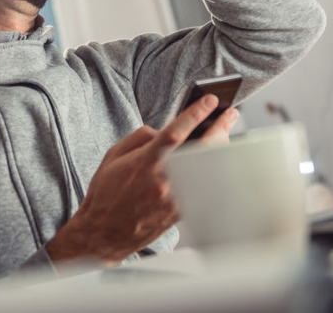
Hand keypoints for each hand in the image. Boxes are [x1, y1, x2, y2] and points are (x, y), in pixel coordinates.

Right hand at [46, 94, 238, 264]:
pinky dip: (211, 173)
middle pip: (200, 150)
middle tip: (230, 115)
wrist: (102, 232)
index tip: (210, 101)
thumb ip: (140, 138)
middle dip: (220, 129)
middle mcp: (162, 179)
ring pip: (206, 170)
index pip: (175, 131)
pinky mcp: (179, 213)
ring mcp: (173, 198)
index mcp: (145, 161)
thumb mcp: (114, 156)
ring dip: (220, 151)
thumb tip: (161, 130)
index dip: (196, 113)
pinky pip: (201, 189)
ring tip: (225, 136)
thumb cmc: (106, 193)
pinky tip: (216, 162)